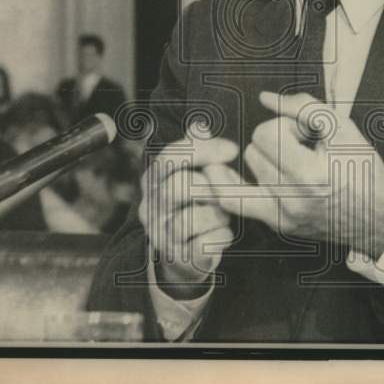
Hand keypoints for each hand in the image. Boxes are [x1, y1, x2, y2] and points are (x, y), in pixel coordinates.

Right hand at [139, 130, 237, 298]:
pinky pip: (202, 245)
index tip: (233, 149)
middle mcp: (150, 206)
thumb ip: (194, 149)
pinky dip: (221, 237)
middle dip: (212, 188)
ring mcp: (161, 235)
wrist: (185, 257)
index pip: (169, 156)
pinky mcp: (178, 259)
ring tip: (223, 215)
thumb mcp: (192, 173)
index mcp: (152, 180)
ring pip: (190, 219)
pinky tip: (224, 233)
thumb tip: (199, 124)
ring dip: (217, 215)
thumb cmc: (193, 206)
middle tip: (227, 192)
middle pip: (179, 187)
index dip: (203, 149)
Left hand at [210, 92, 383, 258]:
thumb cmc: (363, 169)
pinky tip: (224, 172)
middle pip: (252, 151)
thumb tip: (265, 98)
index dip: (285, 125)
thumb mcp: (342, 128)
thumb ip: (302, 106)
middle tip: (301, 147)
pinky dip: (230, 184)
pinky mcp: (278, 226)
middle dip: (274, 140)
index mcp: (309, 175)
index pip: (266, 134)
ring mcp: (282, 217)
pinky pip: (236, 203)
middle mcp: (291, 200)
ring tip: (291, 163)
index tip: (305, 133)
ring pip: (246, 171)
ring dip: (264, 160)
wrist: (379, 216)